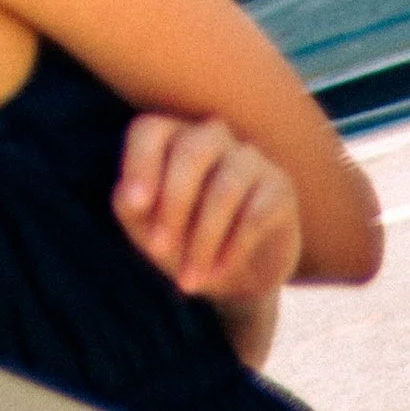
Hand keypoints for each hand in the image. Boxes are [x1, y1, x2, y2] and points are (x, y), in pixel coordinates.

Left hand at [112, 111, 302, 308]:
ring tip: (190, 279)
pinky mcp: (279, 188)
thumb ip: (129, 206)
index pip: (151, 131)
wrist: (235, 279)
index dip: (141, 164)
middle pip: (191, 152)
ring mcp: (250, 160)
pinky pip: (255, 215)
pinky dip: (233, 249)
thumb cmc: (182, 242)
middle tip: (158, 252)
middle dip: (173, 205)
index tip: (136, 206)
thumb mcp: (145, 229)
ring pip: (224, 189)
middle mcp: (212, 137)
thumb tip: (131, 196)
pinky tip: (219, 272)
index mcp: (173, 138)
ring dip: (203, 240)